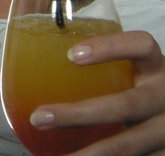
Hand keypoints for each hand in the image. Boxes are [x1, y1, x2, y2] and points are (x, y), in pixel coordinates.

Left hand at [29, 31, 164, 154]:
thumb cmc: (142, 89)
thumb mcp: (134, 73)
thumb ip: (104, 68)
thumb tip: (38, 58)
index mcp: (155, 67)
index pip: (141, 46)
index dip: (109, 48)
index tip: (72, 55)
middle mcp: (164, 96)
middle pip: (124, 106)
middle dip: (78, 115)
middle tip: (40, 117)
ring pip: (125, 145)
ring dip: (86, 153)